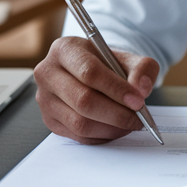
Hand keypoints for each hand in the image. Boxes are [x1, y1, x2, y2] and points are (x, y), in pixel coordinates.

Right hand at [33, 36, 159, 144]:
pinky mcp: (49, 120)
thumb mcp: (128, 58)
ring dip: (111, 128)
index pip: (89, 72)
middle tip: (138, 118)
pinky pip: (78, 136)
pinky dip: (102, 136)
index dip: (116, 89)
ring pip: (80, 123)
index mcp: (64, 49)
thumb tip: (141, 90)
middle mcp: (48, 73)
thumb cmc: (108, 65)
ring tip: (130, 123)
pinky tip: (116, 128)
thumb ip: (142, 68)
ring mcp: (45, 99)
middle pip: (83, 101)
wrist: (91, 74)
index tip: (138, 101)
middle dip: (117, 113)